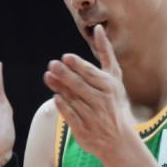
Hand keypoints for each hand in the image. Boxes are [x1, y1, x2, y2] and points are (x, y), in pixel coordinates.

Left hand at [44, 25, 134, 160]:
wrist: (118, 138)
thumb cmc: (114, 101)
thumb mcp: (114, 76)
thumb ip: (106, 52)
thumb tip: (97, 28)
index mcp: (109, 86)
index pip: (90, 74)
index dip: (77, 65)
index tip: (65, 57)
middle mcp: (101, 100)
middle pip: (80, 85)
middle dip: (65, 74)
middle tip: (52, 64)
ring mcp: (92, 116)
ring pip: (72, 99)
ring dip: (59, 87)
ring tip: (48, 77)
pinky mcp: (83, 129)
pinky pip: (70, 115)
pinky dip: (62, 106)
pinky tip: (56, 96)